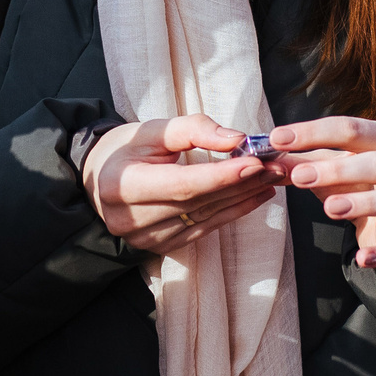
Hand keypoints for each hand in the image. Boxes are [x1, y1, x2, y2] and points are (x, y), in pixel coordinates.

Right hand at [82, 114, 283, 253]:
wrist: (99, 178)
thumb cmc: (126, 148)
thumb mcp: (152, 129)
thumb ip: (194, 129)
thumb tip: (237, 139)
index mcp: (124, 186)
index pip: (183, 184)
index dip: (222, 176)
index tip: (256, 162)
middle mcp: (133, 219)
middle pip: (199, 202)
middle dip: (241, 184)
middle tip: (276, 166)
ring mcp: (147, 238)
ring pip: (206, 217)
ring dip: (243, 197)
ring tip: (272, 177)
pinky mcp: (161, 246)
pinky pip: (204, 229)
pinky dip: (233, 212)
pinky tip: (256, 196)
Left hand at [268, 116, 375, 270]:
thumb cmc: (358, 180)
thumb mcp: (331, 165)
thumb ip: (300, 161)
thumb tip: (264, 157)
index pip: (348, 129)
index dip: (312, 132)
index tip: (277, 139)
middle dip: (337, 170)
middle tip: (299, 177)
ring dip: (361, 203)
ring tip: (330, 209)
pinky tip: (360, 258)